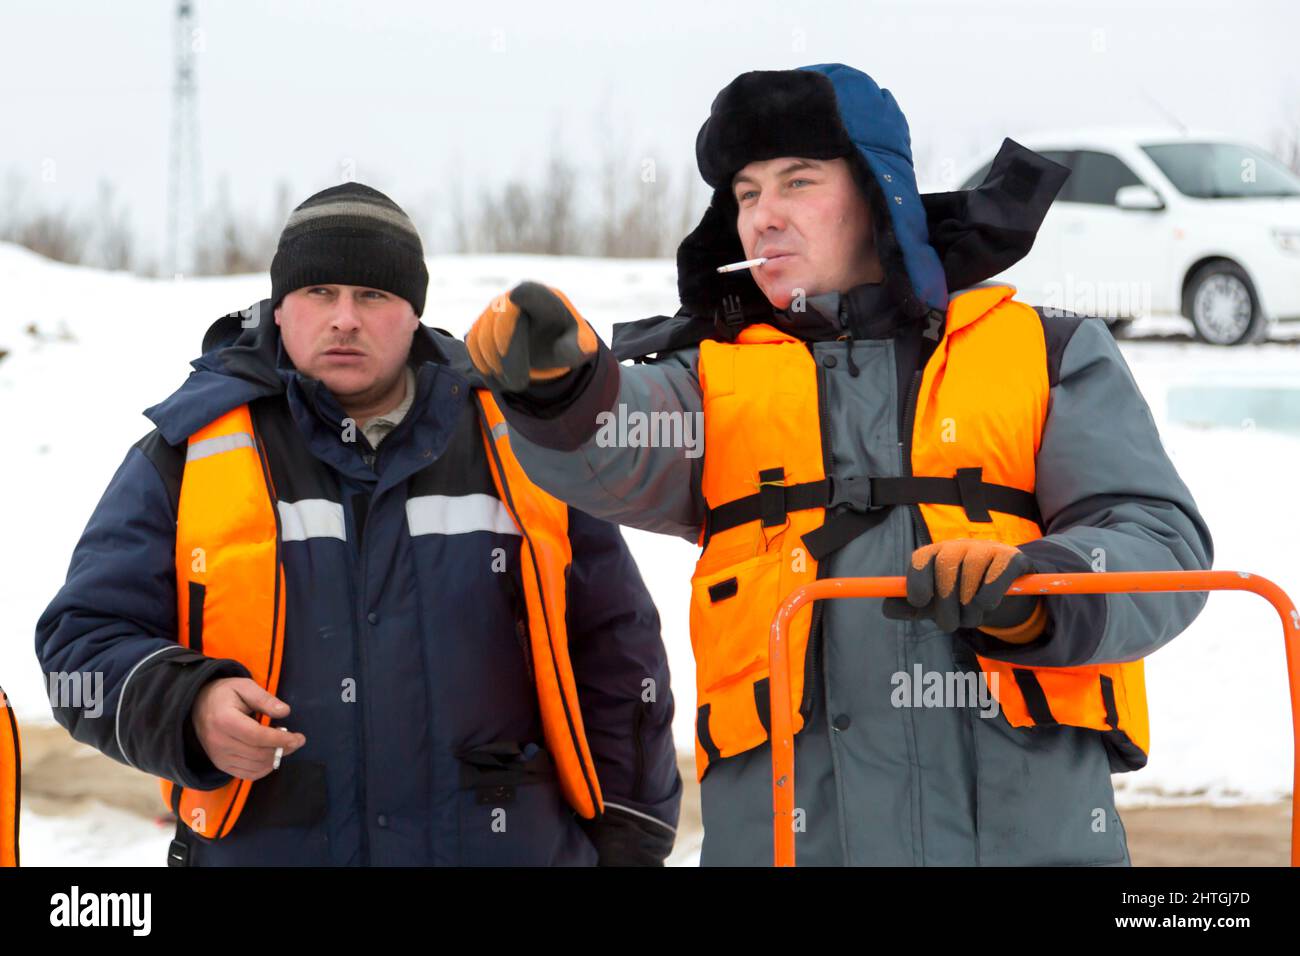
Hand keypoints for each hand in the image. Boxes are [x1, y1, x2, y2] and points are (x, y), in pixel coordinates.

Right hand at [191, 677, 305, 779]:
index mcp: (224, 720)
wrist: (198, 706)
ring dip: (275, 759)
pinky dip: (263, 769)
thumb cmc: (224, 694)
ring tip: (285, 745)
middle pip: (257, 754)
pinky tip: (272, 757)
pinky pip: (246, 774)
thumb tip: (285, 712)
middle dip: (282, 749)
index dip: (280, 739)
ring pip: (254, 766)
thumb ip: (264, 699)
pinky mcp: (221, 764)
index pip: (257, 736)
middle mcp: (219, 742)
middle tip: (297, 741)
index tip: (298, 737)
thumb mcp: (244, 686)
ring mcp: (218, 756)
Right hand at [465, 281, 597, 391]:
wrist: (547, 336)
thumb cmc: (565, 338)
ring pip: (481, 339)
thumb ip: (581, 347)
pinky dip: (483, 368)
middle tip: (519, 385)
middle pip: (499, 326)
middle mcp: (510, 298)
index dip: (517, 305)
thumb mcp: (579, 344)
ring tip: (513, 384)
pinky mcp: (478, 327)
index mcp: (540, 297)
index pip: (525, 294)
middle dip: (507, 359)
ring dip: (494, 368)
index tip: (514, 316)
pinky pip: (472, 348)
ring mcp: (490, 312)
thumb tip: (580, 348)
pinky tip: (500, 381)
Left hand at [881, 539, 1044, 639]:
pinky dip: (988, 598)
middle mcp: (958, 546)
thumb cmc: (956, 596)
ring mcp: (985, 548)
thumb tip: (886, 608)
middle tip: (950, 624)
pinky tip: (987, 605)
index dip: (917, 581)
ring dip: (969, 608)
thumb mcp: (931, 605)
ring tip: (971, 617)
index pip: (920, 559)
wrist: (999, 591)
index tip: (920, 603)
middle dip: (945, 604)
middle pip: (945, 568)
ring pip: (970, 576)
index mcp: (934, 554)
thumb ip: (907, 607)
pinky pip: (995, 579)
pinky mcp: (1010, 557)